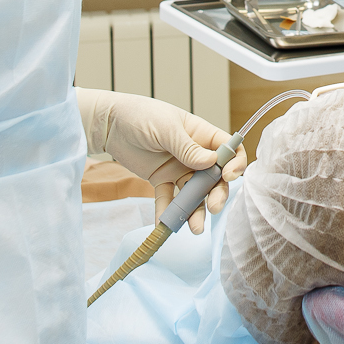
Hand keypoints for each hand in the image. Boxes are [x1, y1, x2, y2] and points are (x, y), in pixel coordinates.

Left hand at [78, 90, 246, 232]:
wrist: (110, 124)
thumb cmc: (141, 115)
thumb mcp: (166, 128)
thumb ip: (188, 147)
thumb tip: (212, 163)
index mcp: (202, 135)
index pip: (228, 151)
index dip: (234, 164)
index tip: (228, 176)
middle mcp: (195, 155)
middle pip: (214, 178)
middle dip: (216, 194)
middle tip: (213, 208)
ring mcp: (178, 169)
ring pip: (193, 193)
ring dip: (195, 210)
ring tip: (194, 228)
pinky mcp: (160, 180)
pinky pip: (167, 199)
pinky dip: (167, 213)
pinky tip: (165, 225)